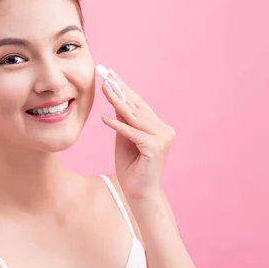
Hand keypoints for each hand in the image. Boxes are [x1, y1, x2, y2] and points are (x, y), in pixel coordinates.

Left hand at [100, 69, 175, 200]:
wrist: (139, 192)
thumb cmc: (131, 167)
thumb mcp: (124, 139)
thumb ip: (123, 121)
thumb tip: (115, 99)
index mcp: (159, 127)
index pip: (140, 104)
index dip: (125, 88)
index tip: (112, 75)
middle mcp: (164, 130)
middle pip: (138, 107)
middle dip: (121, 90)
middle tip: (106, 75)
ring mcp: (162, 138)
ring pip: (135, 117)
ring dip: (118, 102)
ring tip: (105, 89)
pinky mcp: (155, 148)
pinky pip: (132, 133)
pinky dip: (117, 126)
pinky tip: (104, 118)